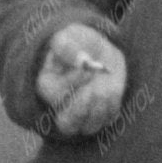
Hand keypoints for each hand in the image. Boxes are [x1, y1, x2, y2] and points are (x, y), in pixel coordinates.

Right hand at [35, 23, 127, 138]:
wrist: (98, 49)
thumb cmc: (78, 43)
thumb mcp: (70, 35)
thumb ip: (68, 46)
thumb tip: (81, 60)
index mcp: (47, 85)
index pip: (55, 93)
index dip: (74, 81)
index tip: (89, 67)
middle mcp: (61, 106)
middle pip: (67, 123)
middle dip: (85, 107)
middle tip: (98, 89)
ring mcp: (82, 114)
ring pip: (88, 126)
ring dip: (101, 108)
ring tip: (108, 87)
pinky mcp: (100, 115)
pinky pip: (107, 120)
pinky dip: (113, 106)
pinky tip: (114, 89)